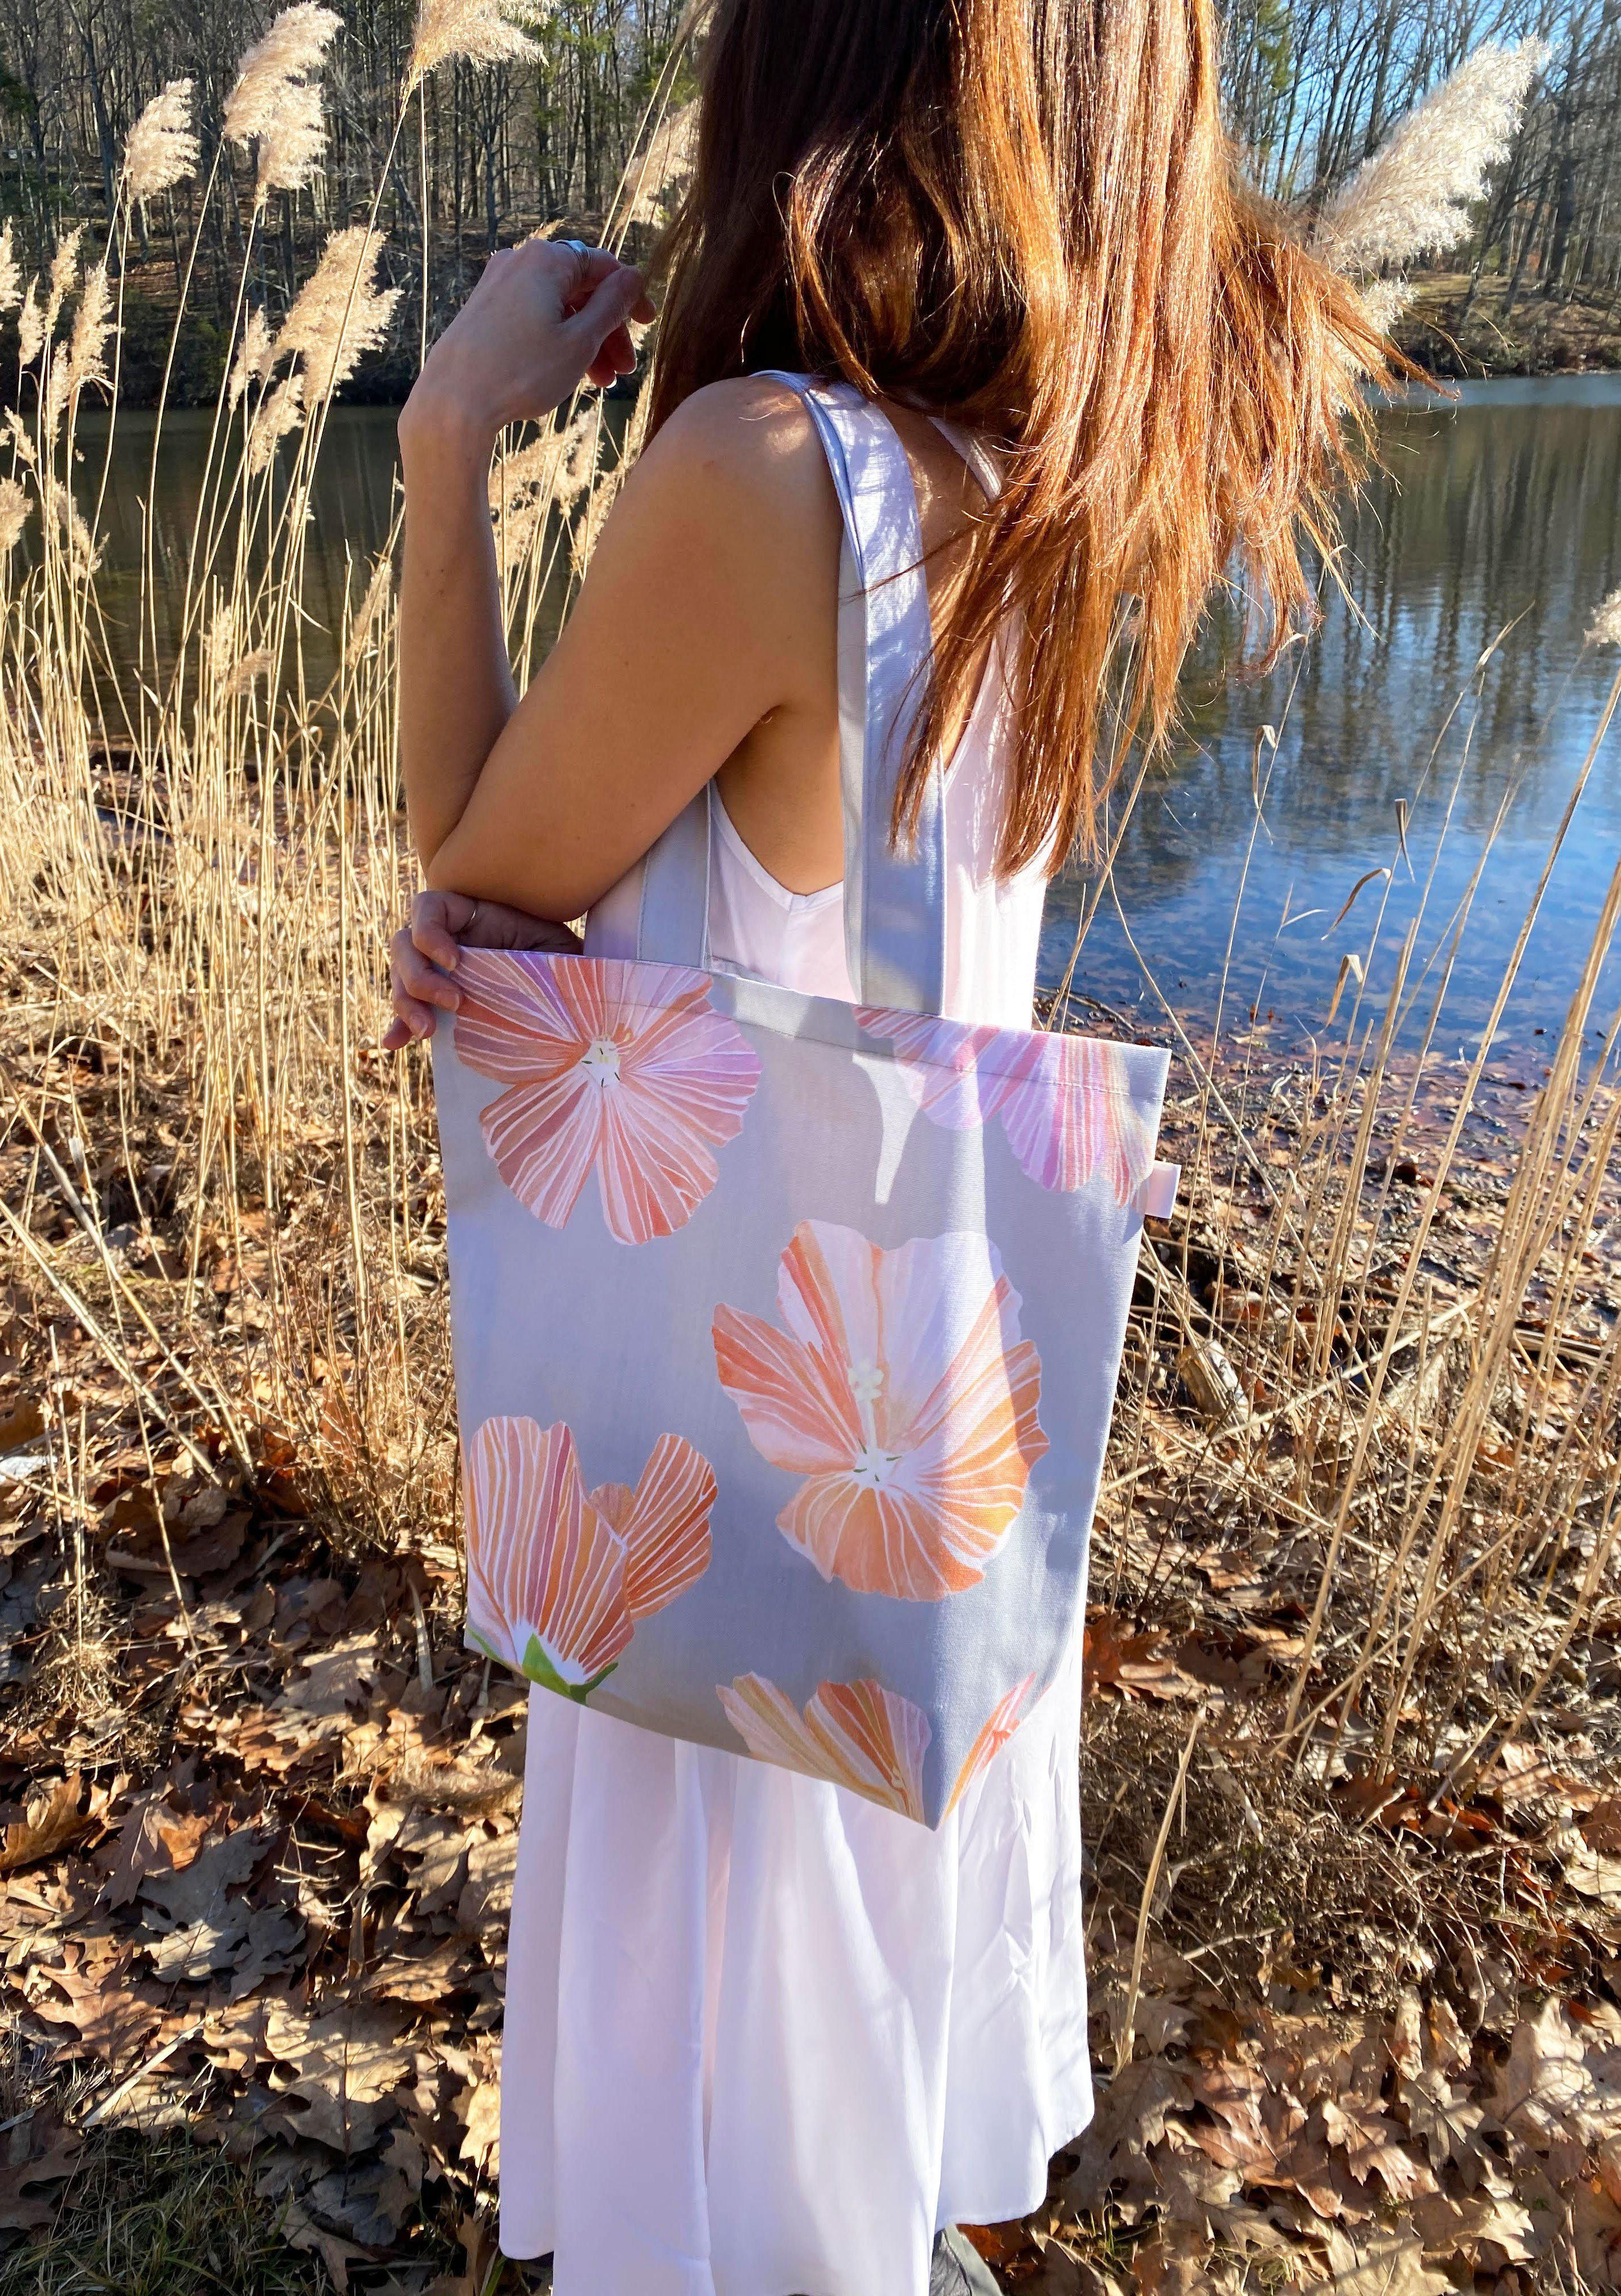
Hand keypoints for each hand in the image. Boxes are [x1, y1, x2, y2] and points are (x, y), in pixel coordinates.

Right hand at [383, 890, 580, 1049]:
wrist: (561, 989)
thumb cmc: (559, 957)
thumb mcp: (556, 946)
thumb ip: (542, 948)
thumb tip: (551, 968)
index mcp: (467, 915)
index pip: (427, 908)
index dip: (429, 931)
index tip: (455, 961)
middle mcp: (444, 939)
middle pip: (404, 947)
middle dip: (420, 976)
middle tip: (454, 1002)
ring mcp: (435, 970)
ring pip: (401, 979)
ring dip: (407, 1005)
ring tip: (428, 1031)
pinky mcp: (434, 1001)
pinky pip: (408, 1011)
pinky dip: (399, 1027)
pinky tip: (394, 1042)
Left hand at [400, 240, 655, 452]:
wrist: (453, 402)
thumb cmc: (520, 372)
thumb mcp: (580, 341)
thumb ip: (612, 306)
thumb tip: (633, 276)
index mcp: (547, 259)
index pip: (603, 266)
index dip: (631, 296)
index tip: (647, 326)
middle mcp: (519, 261)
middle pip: (580, 289)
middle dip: (607, 328)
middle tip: (624, 370)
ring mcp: (498, 284)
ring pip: (557, 306)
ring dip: (585, 340)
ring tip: (600, 382)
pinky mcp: (483, 309)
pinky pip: (533, 316)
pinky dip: (556, 339)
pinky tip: (566, 373)